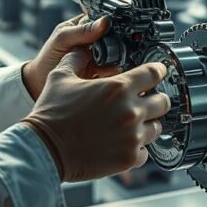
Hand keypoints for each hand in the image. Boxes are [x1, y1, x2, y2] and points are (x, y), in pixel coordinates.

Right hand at [20, 50, 170, 181]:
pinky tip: (123, 143)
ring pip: (157, 127)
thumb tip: (83, 49)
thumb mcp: (60, 76)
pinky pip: (146, 152)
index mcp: (118, 87)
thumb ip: (76, 59)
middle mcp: (130, 110)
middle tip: (145, 101)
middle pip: (163, 101)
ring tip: (131, 125)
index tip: (157, 73)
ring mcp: (132, 136)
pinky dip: (137, 148)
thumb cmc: (51, 113)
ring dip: (147, 124)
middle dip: (155, 99)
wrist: (44, 149)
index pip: (154, 73)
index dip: (157, 71)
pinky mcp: (129, 157)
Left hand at [21, 14, 118, 99]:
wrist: (40, 83)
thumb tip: (105, 21)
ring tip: (114, 58)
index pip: (103, 17)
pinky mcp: (100, 71)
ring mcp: (98, 55)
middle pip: (113, 34)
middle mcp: (93, 38)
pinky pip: (113, 68)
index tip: (123, 21)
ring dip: (118, 54)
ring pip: (116, 51)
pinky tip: (112, 70)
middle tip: (119, 44)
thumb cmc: (48, 57)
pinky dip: (115, 69)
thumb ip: (83, 31)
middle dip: (118, 39)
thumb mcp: (62, 39)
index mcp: (84, 25)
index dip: (114, 18)